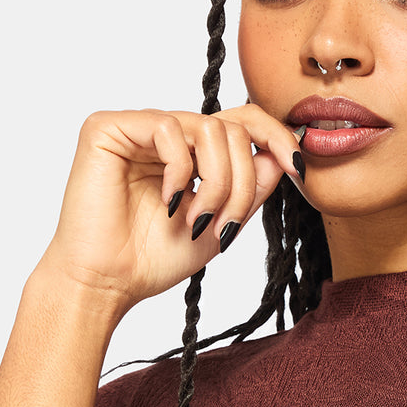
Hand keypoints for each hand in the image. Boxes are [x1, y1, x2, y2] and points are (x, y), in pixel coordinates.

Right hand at [38, 104, 302, 310]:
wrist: (107, 284)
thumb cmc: (152, 259)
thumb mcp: (222, 222)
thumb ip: (252, 187)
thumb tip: (282, 155)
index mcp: (190, 153)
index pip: (242, 122)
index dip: (276, 137)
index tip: (299, 168)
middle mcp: (165, 136)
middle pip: (233, 129)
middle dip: (243, 181)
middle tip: (228, 224)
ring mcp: (137, 129)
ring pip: (208, 127)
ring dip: (219, 182)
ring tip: (200, 219)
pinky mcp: (109, 128)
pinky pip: (168, 128)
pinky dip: (181, 171)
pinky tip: (169, 201)